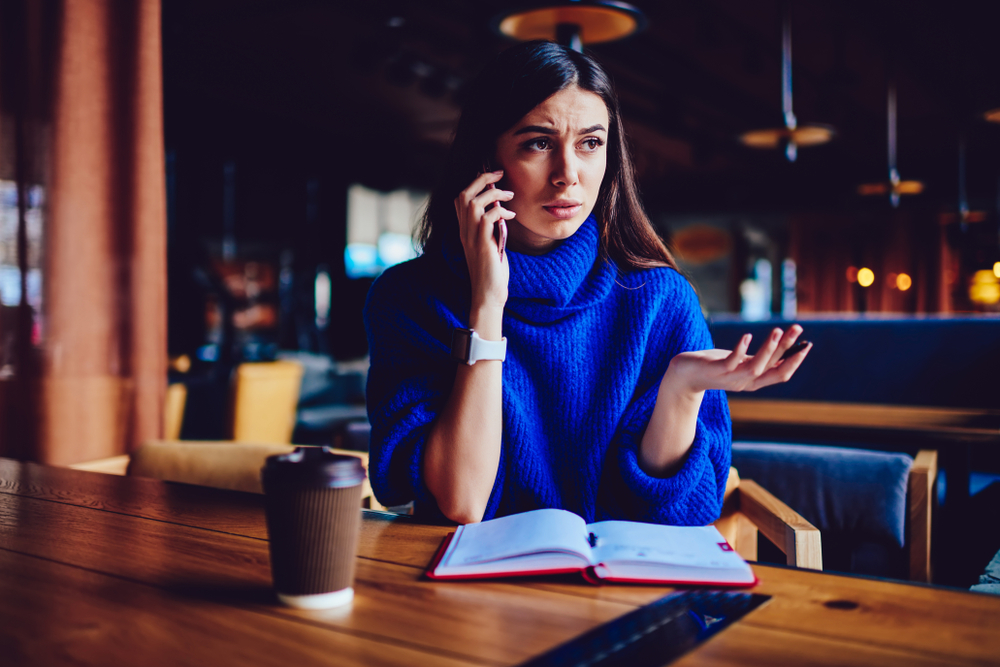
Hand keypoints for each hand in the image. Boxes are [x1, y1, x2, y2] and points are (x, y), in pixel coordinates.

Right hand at [453, 170, 516, 313]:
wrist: (488, 293)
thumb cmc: (492, 270)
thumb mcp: (490, 244)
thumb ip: (490, 228)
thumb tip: (501, 210)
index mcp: (464, 229)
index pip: (460, 198)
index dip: (473, 183)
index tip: (491, 177)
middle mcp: (464, 231)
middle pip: (464, 195)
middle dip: (482, 179)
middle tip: (500, 173)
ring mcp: (471, 237)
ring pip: (474, 203)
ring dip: (493, 193)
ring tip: (510, 195)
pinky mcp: (482, 244)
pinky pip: (488, 218)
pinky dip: (501, 212)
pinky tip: (511, 216)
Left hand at [663, 325, 811, 394]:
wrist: (685, 375)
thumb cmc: (715, 366)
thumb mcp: (740, 363)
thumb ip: (758, 359)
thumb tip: (781, 348)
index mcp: (754, 381)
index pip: (781, 374)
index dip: (795, 361)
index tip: (808, 344)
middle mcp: (745, 382)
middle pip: (772, 369)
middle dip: (787, 350)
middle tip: (797, 329)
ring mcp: (730, 377)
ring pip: (755, 367)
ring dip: (768, 349)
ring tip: (778, 331)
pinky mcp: (716, 370)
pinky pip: (731, 362)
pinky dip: (741, 349)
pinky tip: (748, 336)